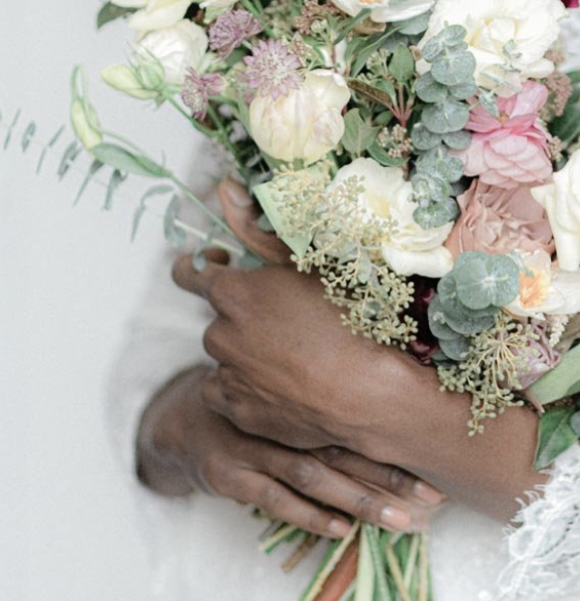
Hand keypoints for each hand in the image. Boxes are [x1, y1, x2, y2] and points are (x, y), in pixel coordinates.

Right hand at [136, 365, 445, 536]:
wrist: (182, 423)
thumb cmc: (252, 408)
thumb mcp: (289, 393)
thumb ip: (332, 401)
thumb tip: (400, 411)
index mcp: (302, 394)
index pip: (358, 416)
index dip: (399, 437)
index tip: (439, 458)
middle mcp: (283, 417)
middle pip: (344, 446)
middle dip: (392, 473)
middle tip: (435, 495)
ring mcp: (254, 446)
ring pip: (314, 474)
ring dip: (360, 499)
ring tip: (400, 520)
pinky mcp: (229, 474)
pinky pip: (274, 498)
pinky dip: (309, 514)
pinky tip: (341, 529)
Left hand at [172, 180, 400, 454]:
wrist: (368, 393)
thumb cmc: (347, 319)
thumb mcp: (307, 262)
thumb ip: (255, 227)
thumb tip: (222, 188)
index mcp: (234, 293)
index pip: (189, 274)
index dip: (203, 266)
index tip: (220, 265)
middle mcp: (219, 334)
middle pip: (219, 317)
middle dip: (243, 315)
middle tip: (288, 320)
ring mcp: (227, 377)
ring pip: (226, 356)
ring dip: (247, 351)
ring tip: (296, 355)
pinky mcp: (238, 412)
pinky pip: (229, 393)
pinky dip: (247, 387)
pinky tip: (285, 383)